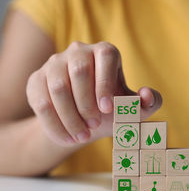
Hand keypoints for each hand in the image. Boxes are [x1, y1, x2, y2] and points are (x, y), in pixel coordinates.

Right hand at [26, 41, 161, 145]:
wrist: (84, 120)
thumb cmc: (113, 110)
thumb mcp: (134, 109)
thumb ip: (150, 102)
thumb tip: (146, 93)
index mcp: (105, 52)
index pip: (105, 57)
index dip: (105, 82)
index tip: (108, 109)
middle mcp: (79, 51)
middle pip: (78, 70)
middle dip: (86, 103)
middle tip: (94, 126)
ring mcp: (55, 63)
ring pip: (57, 87)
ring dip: (70, 117)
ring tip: (82, 137)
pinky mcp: (37, 79)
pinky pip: (40, 102)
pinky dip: (54, 124)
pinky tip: (67, 139)